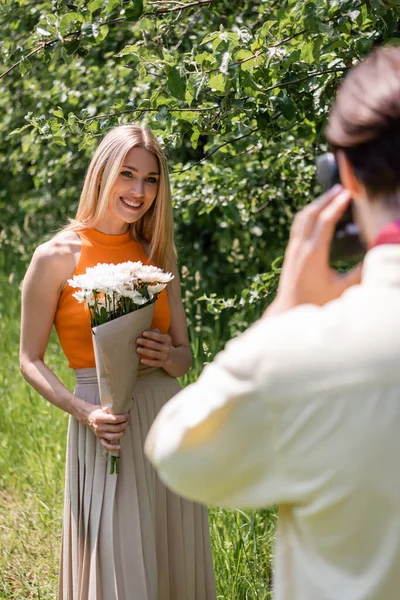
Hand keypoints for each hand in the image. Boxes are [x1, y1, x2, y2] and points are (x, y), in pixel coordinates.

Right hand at [86, 406, 129, 451]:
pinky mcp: (99, 438)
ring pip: (113, 437)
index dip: (123, 418)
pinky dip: (112, 447)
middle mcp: (99, 427)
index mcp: (100, 418)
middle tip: (128, 421)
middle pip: (116, 428)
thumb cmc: (97, 411)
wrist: (88, 416)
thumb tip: (122, 412)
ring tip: (125, 428)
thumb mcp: (104, 408)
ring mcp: (99, 434)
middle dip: (125, 424)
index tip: (127, 415)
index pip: (115, 419)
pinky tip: (119, 446)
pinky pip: (106, 445)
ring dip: (122, 433)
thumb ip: (112, 410)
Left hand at [136, 328, 171, 367]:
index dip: (151, 335)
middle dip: (146, 342)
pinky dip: (148, 362)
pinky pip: (154, 363)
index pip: (159, 336)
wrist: (170, 355)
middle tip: (137, 340)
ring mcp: (165, 356)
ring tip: (138, 349)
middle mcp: (167, 348)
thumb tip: (144, 332)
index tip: (143, 333)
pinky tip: (141, 360)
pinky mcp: (162, 363)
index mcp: (167, 339)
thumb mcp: (160, 336)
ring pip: (155, 354)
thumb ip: (154, 332)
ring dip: (146, 351)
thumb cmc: (160, 342)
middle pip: (156, 345)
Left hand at [265, 185, 361, 316]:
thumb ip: (360, 273)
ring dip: (316, 203)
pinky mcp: (290, 252)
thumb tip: (375, 257)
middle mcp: (300, 248)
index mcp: (313, 255)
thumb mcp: (341, 290)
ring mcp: (293, 249)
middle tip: (341, 186)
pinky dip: (308, 213)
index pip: (324, 222)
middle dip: (325, 198)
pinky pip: (298, 225)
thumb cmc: (315, 303)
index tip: (348, 193)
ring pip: (301, 217)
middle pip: (310, 213)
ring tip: (330, 194)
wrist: (288, 311)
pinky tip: (317, 212)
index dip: (336, 205)